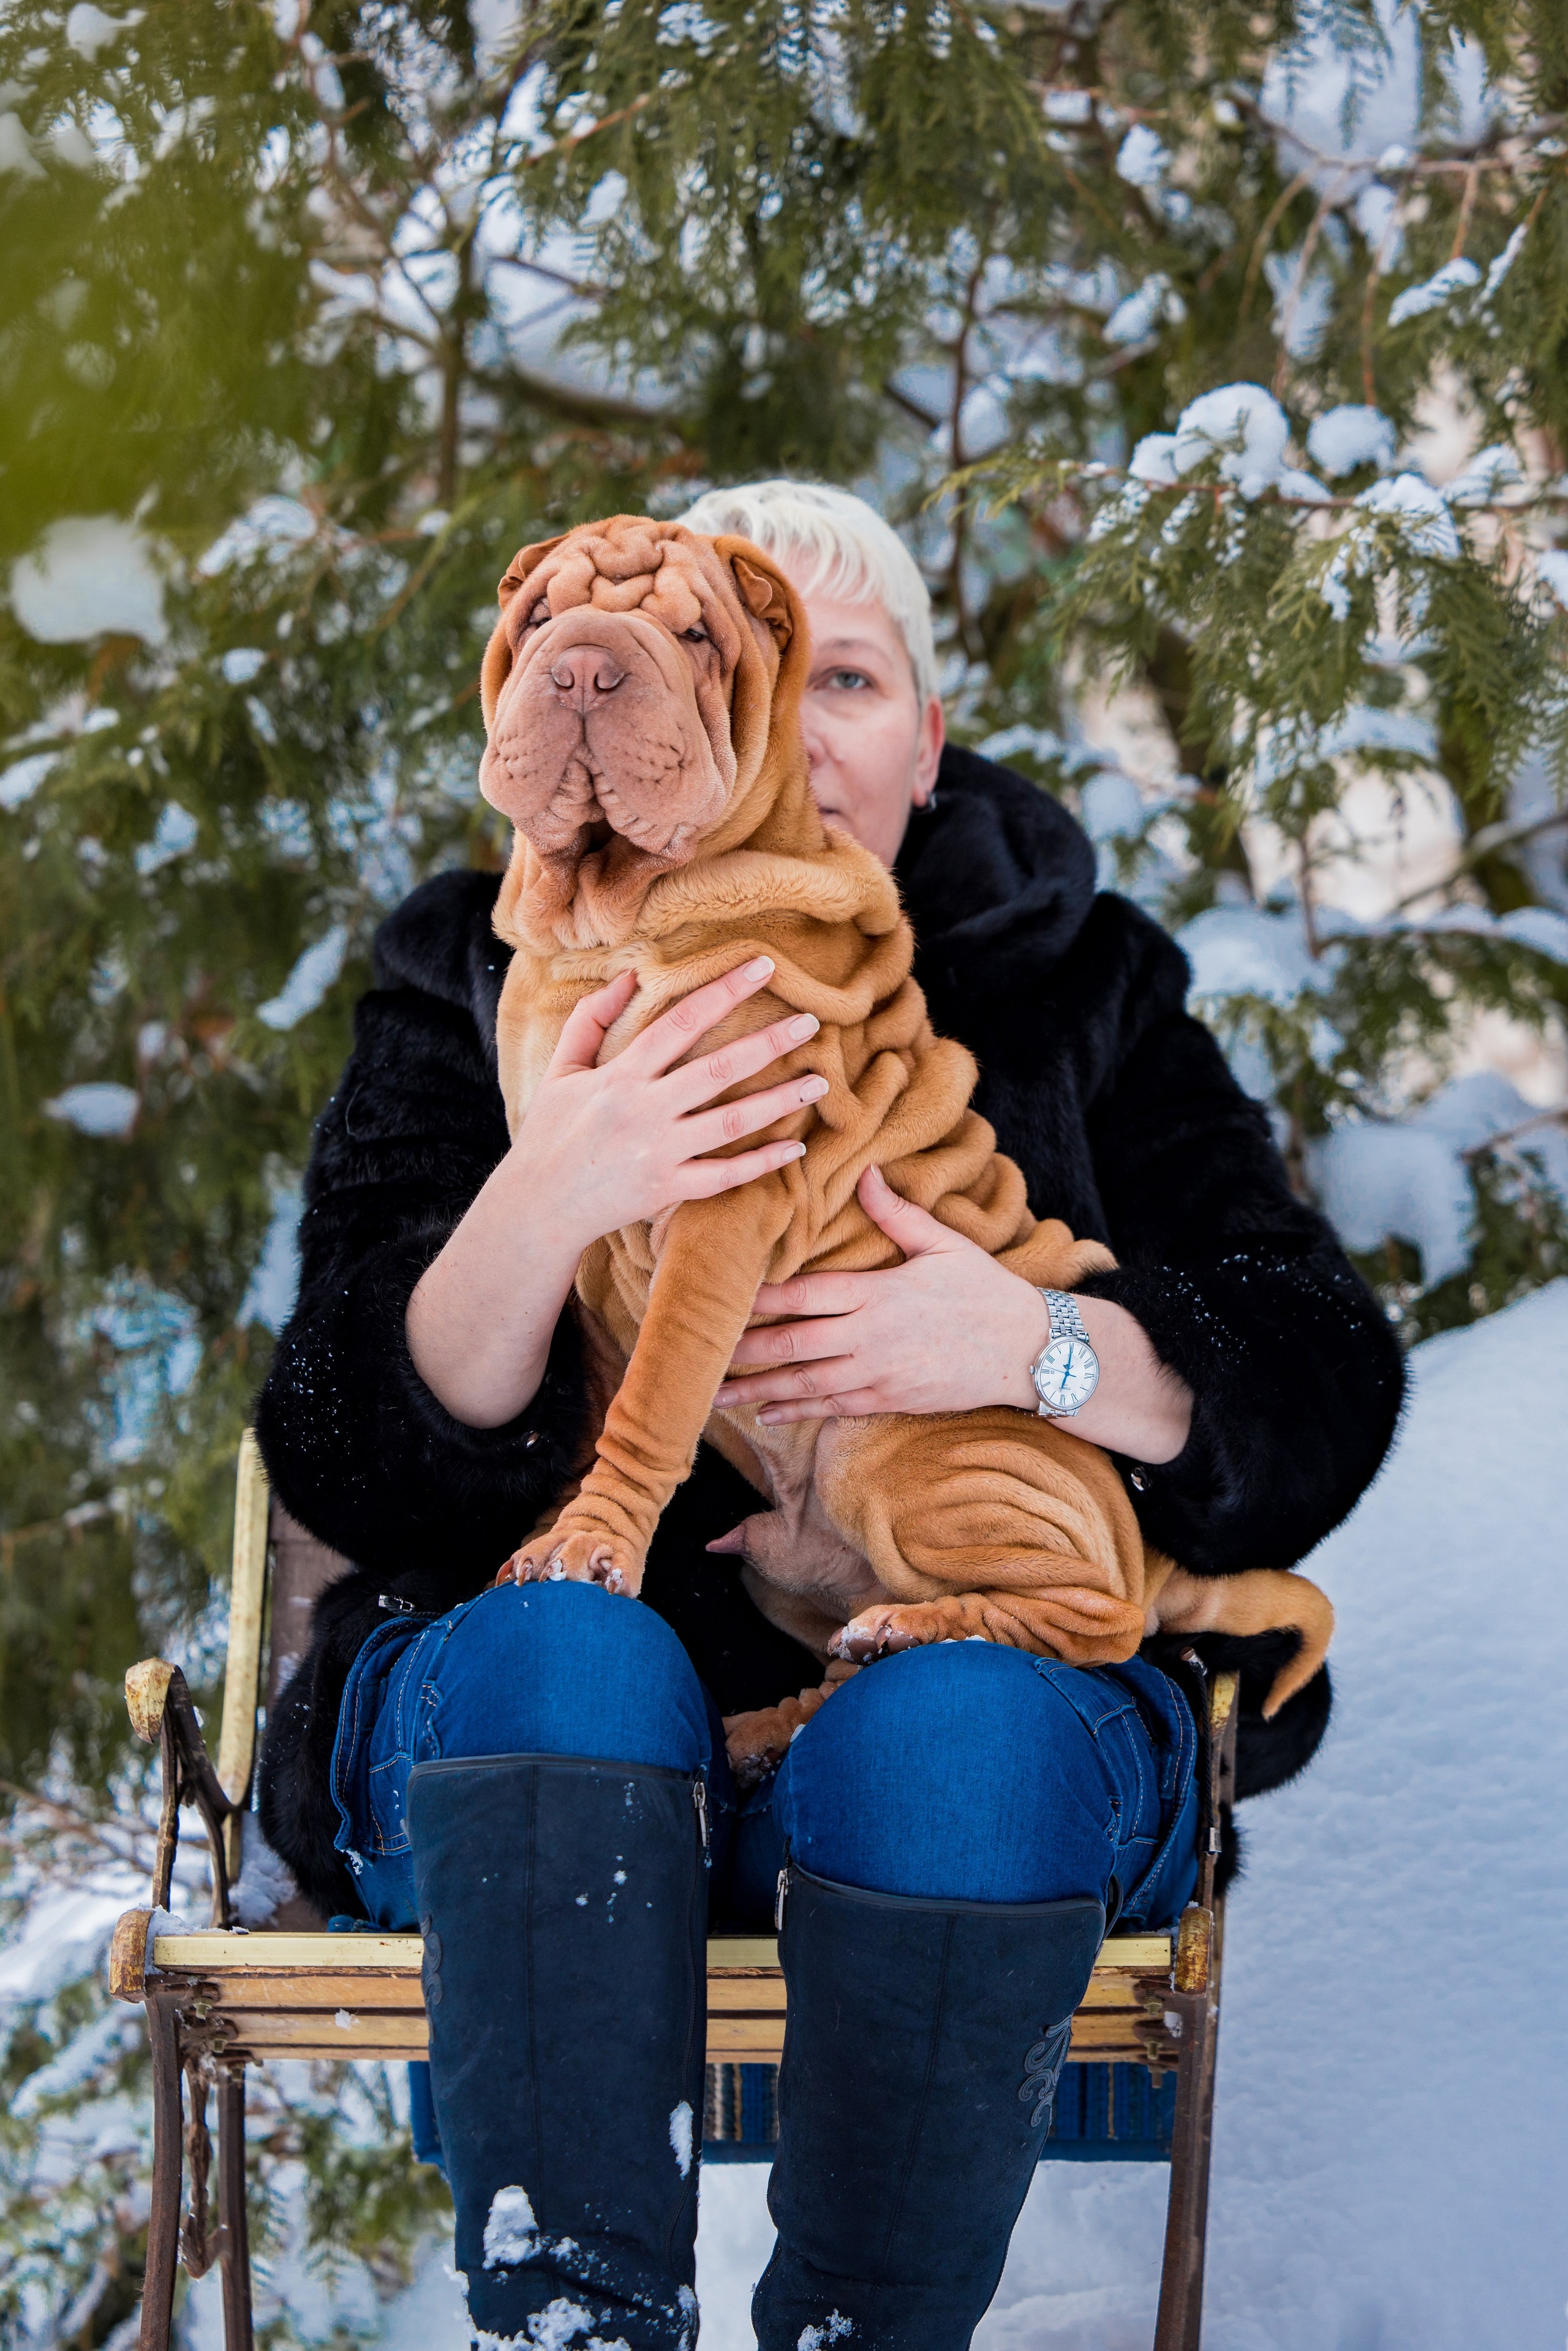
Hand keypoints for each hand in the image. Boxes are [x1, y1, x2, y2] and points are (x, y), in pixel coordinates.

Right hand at [511, 956, 824, 1262]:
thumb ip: (592, 1019)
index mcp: (621, 1075)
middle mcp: (644, 1110)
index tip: (764, 967)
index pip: (681, 1021)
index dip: (724, 991)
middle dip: (768, 1044)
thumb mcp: (562, 1069)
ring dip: (779, 1101)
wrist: (538, 1206)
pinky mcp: (666, 1190)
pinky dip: (761, 1163)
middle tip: (812, 1022)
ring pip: (731, 1123)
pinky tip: (796, 1147)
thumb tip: (629, 976)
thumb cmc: (551, 1133)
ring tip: (820, 1082)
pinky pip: (723, 1176)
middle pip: (718, 1069)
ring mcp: (658, 1152)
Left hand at [715, 1165, 1048, 1419]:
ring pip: (804, 1383)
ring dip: (756, 1388)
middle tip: (697, 1352)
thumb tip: (865, 1173)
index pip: (803, 1293)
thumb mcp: (945, 1244)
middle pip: (791, 1343)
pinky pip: (832, 1407)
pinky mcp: (890, 1399)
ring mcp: (878, 1373)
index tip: (718, 1296)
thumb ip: (897, 1214)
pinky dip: (796, 1410)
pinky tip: (765, 1413)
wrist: (1030, 1351)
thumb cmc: (986, 1291)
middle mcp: (870, 1336)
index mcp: (878, 1292)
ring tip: (713, 1394)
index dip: (757, 1297)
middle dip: (741, 1349)